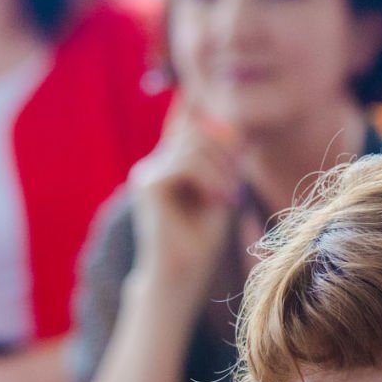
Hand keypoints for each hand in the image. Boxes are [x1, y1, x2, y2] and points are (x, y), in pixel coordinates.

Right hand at [126, 98, 241, 301]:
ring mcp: (148, 171)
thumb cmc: (202, 239)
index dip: (198, 105)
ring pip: (194, 146)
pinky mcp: (149, 184)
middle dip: (225, 153)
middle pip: (197, 130)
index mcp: (170, 162)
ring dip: (221, 170)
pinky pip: (186, 164)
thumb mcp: (221, 190)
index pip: (186, 120)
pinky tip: (218, 200)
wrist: (182, 275)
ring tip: (228, 197)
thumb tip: (233, 126)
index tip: (214, 106)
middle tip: (233, 188)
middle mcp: (155, 162)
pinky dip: (209, 179)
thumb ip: (224, 160)